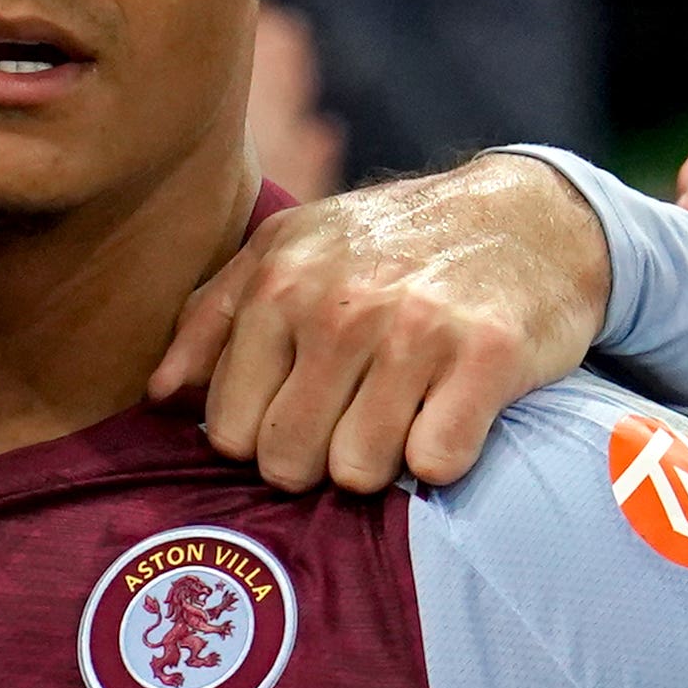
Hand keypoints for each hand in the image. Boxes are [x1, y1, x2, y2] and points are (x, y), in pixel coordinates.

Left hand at [151, 150, 609, 490]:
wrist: (528, 215)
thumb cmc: (396, 244)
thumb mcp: (292, 249)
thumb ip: (214, 317)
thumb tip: (159, 396)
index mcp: (279, 281)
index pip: (229, 429)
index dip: (265, 438)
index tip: (304, 412)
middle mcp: (340, 304)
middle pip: (288, 461)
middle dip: (319, 460)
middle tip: (357, 420)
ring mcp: (415, 330)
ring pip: (358, 472)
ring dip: (384, 463)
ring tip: (404, 414)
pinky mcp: (487, 356)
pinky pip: (435, 463)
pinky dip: (445, 456)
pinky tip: (452, 415)